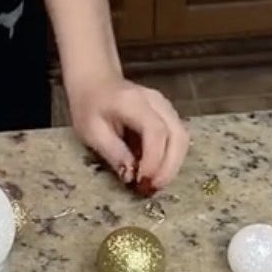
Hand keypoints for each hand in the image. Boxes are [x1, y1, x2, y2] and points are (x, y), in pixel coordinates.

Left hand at [67, 76, 189, 190]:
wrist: (96, 83)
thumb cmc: (90, 106)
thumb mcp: (91, 131)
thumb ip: (113, 152)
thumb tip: (131, 176)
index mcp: (133, 102)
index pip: (156, 130)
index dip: (154, 159)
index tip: (144, 180)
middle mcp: (156, 102)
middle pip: (178, 135)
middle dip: (169, 167)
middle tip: (153, 188)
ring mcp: (166, 107)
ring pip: (182, 138)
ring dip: (172, 165)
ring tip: (155, 183)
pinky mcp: (169, 115)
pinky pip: (177, 139)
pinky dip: (171, 158)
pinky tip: (156, 171)